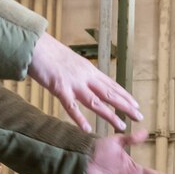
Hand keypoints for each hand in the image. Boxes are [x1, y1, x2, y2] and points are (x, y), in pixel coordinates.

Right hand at [27, 32, 141, 131]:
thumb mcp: (71, 61)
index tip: (136, 104)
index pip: (111, 84)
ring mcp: (73, 83)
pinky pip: (71, 106)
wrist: (35, 44)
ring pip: (96, 102)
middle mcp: (85, 76)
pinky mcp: (59, 88)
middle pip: (109, 93)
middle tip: (139, 116)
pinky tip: (87, 129)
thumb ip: (80, 72)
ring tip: (121, 126)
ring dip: (109, 115)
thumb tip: (87, 78)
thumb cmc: (50, 52)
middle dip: (126, 106)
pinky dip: (79, 118)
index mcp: (88, 69)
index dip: (124, 95)